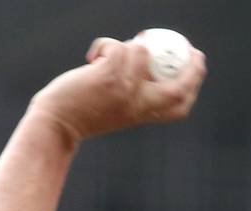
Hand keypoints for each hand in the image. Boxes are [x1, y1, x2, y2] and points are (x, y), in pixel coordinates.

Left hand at [27, 36, 206, 144]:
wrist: (55, 126)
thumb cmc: (80, 116)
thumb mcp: (114, 108)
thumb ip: (132, 93)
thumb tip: (147, 59)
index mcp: (141, 114)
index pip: (179, 107)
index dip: (192, 85)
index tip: (195, 66)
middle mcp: (138, 105)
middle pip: (179, 87)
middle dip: (193, 66)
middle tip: (188, 47)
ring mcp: (125, 90)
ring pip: (142, 50)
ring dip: (124, 45)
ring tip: (104, 59)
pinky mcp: (110, 76)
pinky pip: (117, 45)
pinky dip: (104, 45)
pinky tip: (92, 59)